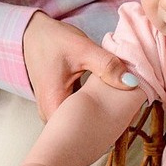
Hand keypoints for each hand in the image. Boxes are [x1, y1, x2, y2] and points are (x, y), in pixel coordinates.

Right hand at [22, 11, 138, 119]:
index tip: (127, 118)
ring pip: (81, 122)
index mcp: (54, 105)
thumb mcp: (82, 49)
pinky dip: (93, 108)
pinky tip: (108, 101)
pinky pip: (78, 114)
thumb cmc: (52, 41)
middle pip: (83, 130)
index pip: (81, 131)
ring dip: (100, 115)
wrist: (33, 34)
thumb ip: (107, 66)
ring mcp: (53, 112)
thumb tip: (132, 83)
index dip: (106, 126)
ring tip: (121, 108)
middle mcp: (51, 115)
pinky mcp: (58, 106)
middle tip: (129, 112)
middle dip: (106, 122)